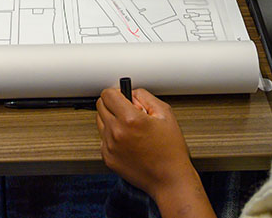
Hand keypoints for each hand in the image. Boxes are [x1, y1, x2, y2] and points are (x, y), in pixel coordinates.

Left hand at [96, 88, 209, 211]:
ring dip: (112, 121)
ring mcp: (110, 147)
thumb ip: (144, 97)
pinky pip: (103, 139)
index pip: (107, 94)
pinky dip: (112, 137)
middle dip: (114, 105)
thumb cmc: (171, 150)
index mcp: (130, 119)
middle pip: (101, 106)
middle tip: (130, 113)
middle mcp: (116, 132)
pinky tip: (129, 142)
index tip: (124, 97)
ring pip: (100, 122)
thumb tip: (130, 93)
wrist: (169, 179)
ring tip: (131, 129)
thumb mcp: (165, 113)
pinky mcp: (108, 158)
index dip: (117, 93)